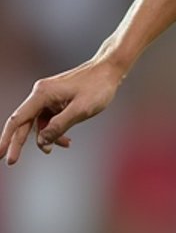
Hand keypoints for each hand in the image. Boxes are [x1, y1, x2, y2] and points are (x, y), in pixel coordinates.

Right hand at [0, 56, 123, 165]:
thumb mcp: (80, 110)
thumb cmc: (97, 87)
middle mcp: (40, 94)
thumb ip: (59, 126)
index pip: (18, 119)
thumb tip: (42, 141)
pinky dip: (56, 130)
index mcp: (42, 94)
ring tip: (66, 144)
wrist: (109, 70)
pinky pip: (49, 119)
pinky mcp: (56, 100)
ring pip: (39, 123)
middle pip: (23, 122)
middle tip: (11, 162)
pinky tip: (67, 140)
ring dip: (48, 137)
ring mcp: (48, 97)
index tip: (1, 154)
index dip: (8, 138)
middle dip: (18, 143)